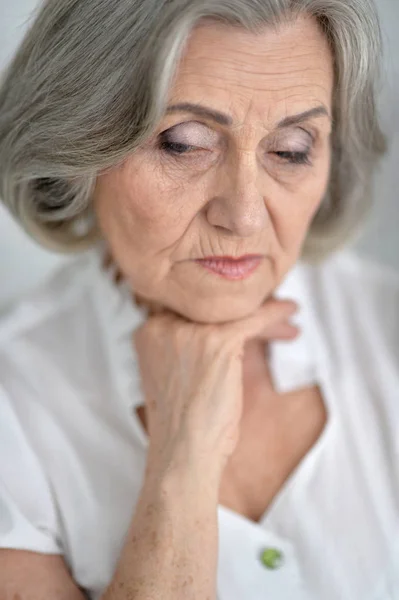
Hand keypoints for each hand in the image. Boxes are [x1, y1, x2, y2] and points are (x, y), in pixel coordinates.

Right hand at [132, 297, 298, 478]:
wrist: (183, 452)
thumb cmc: (183, 424)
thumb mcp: (173, 374)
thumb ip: (184, 347)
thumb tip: (218, 333)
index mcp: (150, 332)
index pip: (192, 309)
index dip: (220, 312)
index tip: (241, 315)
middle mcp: (165, 325)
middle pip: (215, 306)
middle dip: (244, 311)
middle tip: (270, 317)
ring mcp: (191, 331)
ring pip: (236, 311)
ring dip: (264, 315)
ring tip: (286, 321)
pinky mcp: (219, 342)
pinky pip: (254, 318)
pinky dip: (274, 314)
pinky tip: (289, 311)